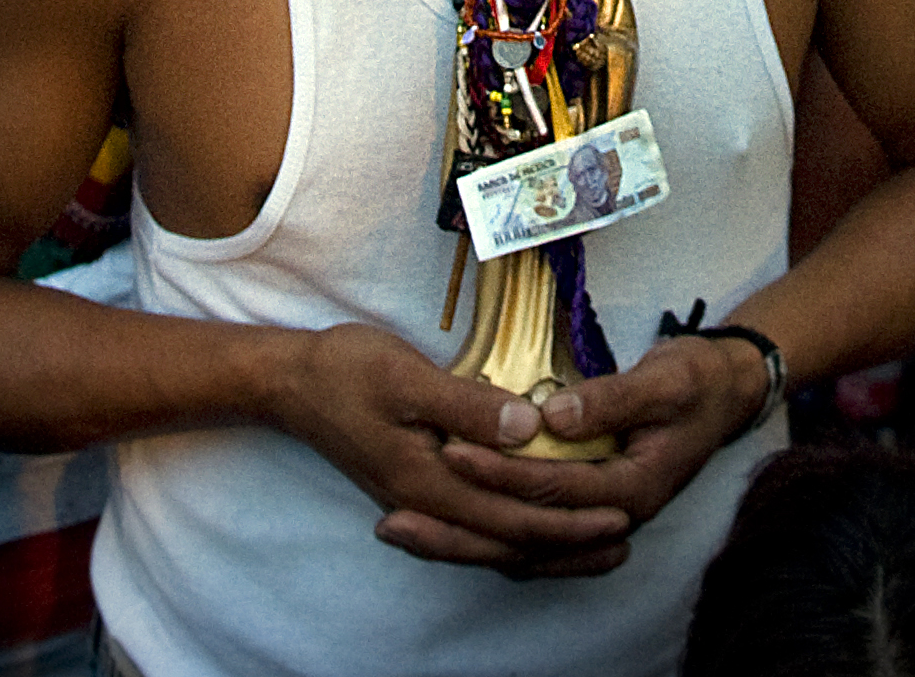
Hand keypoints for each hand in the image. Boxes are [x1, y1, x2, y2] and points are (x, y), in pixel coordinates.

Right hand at [268, 322, 630, 575]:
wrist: (290, 383)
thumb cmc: (346, 371)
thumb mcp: (405, 377)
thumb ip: (467, 407)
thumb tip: (527, 427)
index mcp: (429, 483)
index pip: (513, 518)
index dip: (569, 521)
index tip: (619, 515)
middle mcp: (427, 504)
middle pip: (509, 540)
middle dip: (569, 544)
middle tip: (624, 537)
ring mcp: (420, 500)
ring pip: (492, 539)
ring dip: (544, 543)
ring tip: (594, 541)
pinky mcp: (418, 488)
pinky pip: (474, 524)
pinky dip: (512, 530)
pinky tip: (532, 522)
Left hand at [434, 334, 769, 579]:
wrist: (727, 392)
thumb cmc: (699, 381)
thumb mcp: (668, 379)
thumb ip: (612, 400)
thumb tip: (556, 418)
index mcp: (635, 488)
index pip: (552, 489)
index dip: (500, 472)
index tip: (450, 449)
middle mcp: (615, 516)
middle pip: (527, 537)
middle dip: (461, 530)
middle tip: (397, 518)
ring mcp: (599, 518)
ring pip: (523, 545)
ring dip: (465, 542)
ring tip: (404, 531)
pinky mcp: (586, 509)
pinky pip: (530, 533)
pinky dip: (487, 532)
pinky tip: (447, 522)